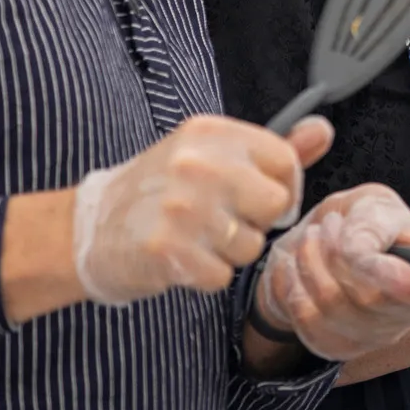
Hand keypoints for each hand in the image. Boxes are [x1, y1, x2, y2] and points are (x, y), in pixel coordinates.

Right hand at [71, 114, 332, 305]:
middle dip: (256, 222)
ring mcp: (182, 208)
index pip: (284, 160)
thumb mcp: (211, 154)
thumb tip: (323, 132)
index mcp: (211, 133)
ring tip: (195, 239)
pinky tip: (181, 259)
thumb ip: (273, 148)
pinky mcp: (168, 251)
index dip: (280, 188)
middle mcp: (198, 164)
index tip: (255, 197)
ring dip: (228, 253)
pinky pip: (222, 277)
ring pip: (251, 246)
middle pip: (275, 204)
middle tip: (221, 221)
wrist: (86, 229)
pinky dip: (205, 277)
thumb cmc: (158, 192)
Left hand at [254, 184, 409, 360]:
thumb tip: (358, 256)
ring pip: (332, 309)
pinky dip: (293, 287)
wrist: (327, 237)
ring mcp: (373, 338)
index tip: (361, 254)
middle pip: (369, 299)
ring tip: (311, 237)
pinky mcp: (338, 346)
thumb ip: (371, 228)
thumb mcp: (374, 206)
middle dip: (337, 252)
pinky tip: (296, 266)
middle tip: (329, 223)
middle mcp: (409, 318)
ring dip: (310, 263)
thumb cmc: (365, 220)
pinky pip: (305, 323)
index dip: (398, 281)